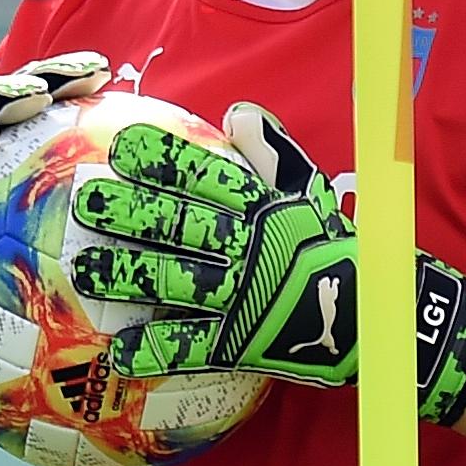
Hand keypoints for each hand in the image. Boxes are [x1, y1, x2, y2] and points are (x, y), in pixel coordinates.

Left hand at [68, 102, 465, 424]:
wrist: (381, 318)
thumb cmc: (336, 250)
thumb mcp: (310, 194)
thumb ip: (272, 153)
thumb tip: (235, 112)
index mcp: (263, 208)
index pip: (208, 177)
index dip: (166, 162)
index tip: (123, 148)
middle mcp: (249, 248)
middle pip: (182, 227)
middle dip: (132, 214)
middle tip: (84, 201)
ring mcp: (245, 297)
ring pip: (177, 282)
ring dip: (129, 277)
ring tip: (83, 273)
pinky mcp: (243, 342)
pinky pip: (194, 346)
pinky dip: (158, 351)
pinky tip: (120, 353)